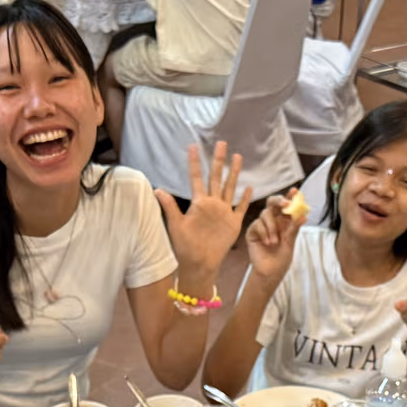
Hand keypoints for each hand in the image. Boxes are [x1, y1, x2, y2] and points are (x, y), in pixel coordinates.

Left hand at [156, 142, 253, 282]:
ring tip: (237, 157)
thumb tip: (157, 189)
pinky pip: (241, 208)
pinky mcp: (233, 223)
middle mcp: (212, 204)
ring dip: (233, 172)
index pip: (197, 178)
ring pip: (230, 187)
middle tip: (221, 143)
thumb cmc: (185, 247)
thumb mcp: (176, 225)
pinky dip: (245, 198)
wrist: (200, 264)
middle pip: (216, 177)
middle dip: (218, 160)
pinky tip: (249, 187)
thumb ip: (170, 206)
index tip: (193, 146)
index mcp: (199, 203)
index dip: (195, 162)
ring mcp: (224, 212)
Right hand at [242, 192, 303, 286]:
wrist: (270, 272)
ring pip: (265, 214)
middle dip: (278, 201)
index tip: (295, 191)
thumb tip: (304, 216)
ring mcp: (262, 225)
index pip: (287, 206)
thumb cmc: (282, 257)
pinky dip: (264, 232)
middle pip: (272, 203)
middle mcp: (273, 220)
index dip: (290, 196)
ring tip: (275, 242)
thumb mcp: (291, 242)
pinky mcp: (252, 231)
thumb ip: (294, 228)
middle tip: (285, 204)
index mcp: (284, 221)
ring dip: (271, 227)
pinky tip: (267, 243)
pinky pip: (257, 224)